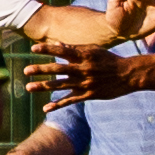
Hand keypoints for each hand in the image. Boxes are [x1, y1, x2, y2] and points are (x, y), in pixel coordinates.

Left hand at [25, 42, 140, 105]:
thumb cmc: (109, 60)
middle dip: (41, 70)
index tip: (33, 49)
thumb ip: (75, 48)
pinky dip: (58, 105)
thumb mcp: (94, 50)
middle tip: (26, 70)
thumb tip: (58, 45)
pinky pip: (70, 100)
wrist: (128, 75)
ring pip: (61, 85)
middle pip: (58, 69)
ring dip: (44, 87)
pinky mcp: (88, 95)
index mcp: (84, 56)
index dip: (48, 49)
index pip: (62, 51)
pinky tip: (46, 109)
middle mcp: (83, 69)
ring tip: (29, 88)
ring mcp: (85, 83)